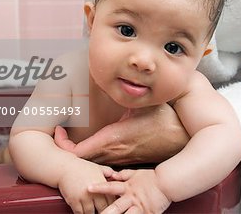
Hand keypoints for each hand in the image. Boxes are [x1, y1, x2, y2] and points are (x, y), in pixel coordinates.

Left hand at [54, 103, 188, 164]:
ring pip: (90, 162)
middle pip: (79, 161)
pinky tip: (87, 142)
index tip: (58, 131)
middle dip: (65, 149)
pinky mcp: (126, 160)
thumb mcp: (140, 104)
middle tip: (58, 133)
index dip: (62, 145)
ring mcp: (120, 159)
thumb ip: (124, 94)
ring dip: (77, 153)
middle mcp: (113, 153)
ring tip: (68, 137)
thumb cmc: (163, 119)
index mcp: (113, 138)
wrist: (183, 138)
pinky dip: (90, 155)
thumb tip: (109, 77)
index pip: (77, 152)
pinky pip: (101, 161)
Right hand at [58, 157, 115, 212]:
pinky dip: (82, 213)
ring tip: (93, 211)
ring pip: (91, 213)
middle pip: (103, 209)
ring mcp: (84, 197)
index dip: (112, 206)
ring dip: (92, 213)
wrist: (64, 167)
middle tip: (101, 211)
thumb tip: (116, 175)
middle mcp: (94, 192)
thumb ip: (108, 172)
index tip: (110, 207)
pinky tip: (83, 211)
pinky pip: (80, 213)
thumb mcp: (97, 167)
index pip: (112, 200)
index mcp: (102, 184)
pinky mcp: (74, 201)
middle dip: (103, 211)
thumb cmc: (81, 167)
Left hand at [88, 169, 170, 213]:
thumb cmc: (151, 178)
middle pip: (116, 207)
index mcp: (128, 187)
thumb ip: (123, 175)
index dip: (100, 187)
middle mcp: (132, 198)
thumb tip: (112, 175)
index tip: (88, 188)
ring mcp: (140, 208)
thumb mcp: (136, 174)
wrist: (168, 183)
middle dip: (106, 212)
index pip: (111, 187)